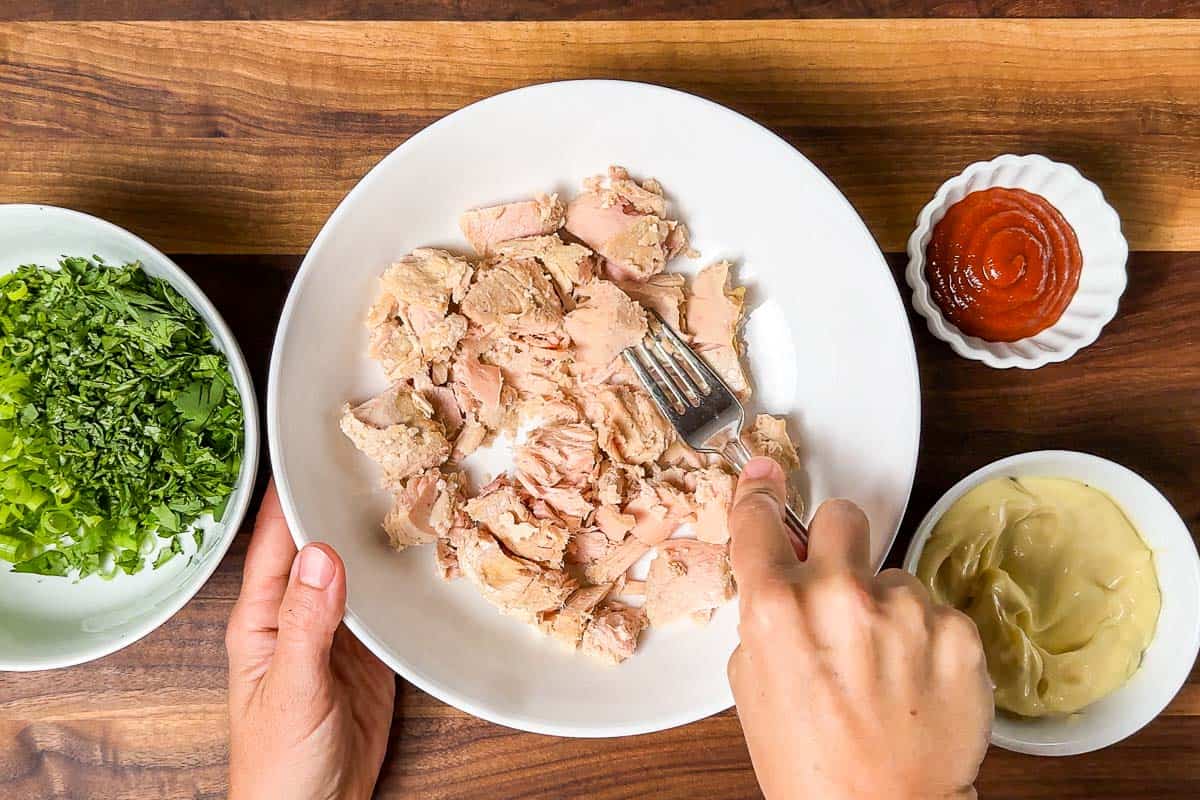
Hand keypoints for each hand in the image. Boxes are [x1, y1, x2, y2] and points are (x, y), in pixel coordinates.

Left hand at [226, 481, 395, 799]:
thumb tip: (321, 555)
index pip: (277, 538)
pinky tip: (422, 547)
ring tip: (409, 484)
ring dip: (375, 531)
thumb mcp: (290, 689)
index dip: (294, 492)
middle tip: (379, 452)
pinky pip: (386, 600)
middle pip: (320, 542)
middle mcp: (299, 612)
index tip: (318, 446)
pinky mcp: (371, 650)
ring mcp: (336, 628)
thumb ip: (306, 624)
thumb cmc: (277, 766)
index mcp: (262, 616)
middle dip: (342, 500)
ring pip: (356, 565)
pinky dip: (402, 574)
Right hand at [726, 458, 992, 799]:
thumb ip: (764, 620)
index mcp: (776, 609)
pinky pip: (936, 611)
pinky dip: (926, 638)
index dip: (761, 494)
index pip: (760, 520)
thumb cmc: (811, 768)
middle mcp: (840, 596)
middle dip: (839, 543)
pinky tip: (915, 679)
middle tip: (841, 588)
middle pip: (843, 516)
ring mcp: (905, 611)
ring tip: (883, 664)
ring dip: (887, 605)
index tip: (767, 475)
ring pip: (895, 574)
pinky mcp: (958, 631)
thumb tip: (778, 580)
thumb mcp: (752, 687)